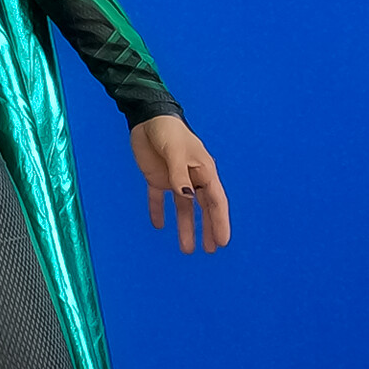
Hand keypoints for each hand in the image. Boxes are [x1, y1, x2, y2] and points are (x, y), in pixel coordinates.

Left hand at [129, 115, 230, 253]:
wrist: (147, 118)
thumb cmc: (168, 130)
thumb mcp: (175, 152)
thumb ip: (180, 175)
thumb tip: (188, 198)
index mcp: (203, 171)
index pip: (215, 201)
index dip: (219, 222)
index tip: (222, 241)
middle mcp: (192, 178)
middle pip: (203, 208)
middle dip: (208, 229)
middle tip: (210, 250)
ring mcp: (175, 179)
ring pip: (184, 208)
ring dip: (186, 227)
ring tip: (187, 249)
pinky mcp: (157, 178)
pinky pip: (159, 199)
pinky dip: (159, 211)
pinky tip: (159, 225)